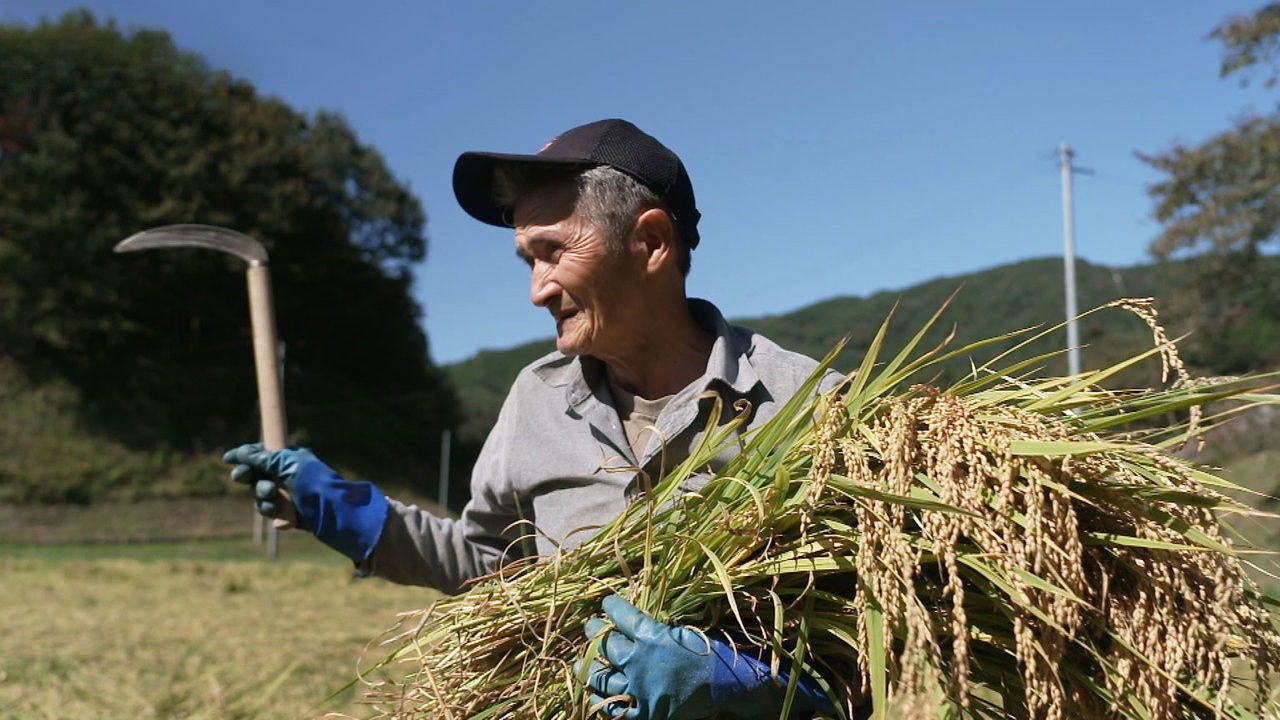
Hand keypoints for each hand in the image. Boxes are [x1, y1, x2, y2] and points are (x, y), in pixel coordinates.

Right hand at [223, 444, 314, 524]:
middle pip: (255, 474)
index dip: (245, 455)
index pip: (262, 454)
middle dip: (248, 476)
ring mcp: (285, 493)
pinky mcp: (286, 511)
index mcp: (289, 459)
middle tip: (242, 476)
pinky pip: (268, 509)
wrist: (331, 511)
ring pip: (258, 493)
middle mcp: (286, 475)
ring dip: (262, 494)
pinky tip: (281, 513)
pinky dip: (272, 510)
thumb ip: (263, 458)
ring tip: (273, 494)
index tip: (228, 458)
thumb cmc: (313, 482)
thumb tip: (242, 452)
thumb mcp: (288, 464)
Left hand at [576, 595, 833, 719]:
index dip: (611, 607)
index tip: (606, 604)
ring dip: (588, 666)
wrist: (726, 686)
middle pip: (605, 644)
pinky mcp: (644, 713)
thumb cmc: (707, 653)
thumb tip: (631, 620)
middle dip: (595, 632)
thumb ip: (653, 628)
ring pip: (601, 677)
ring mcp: (639, 690)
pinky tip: (594, 691)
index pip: (620, 615)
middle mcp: (639, 662)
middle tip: (591, 627)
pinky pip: (614, 708)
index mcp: (651, 637)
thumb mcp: (680, 631)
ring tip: (579, 661)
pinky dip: (601, 699)